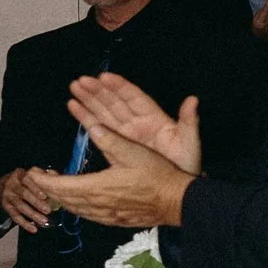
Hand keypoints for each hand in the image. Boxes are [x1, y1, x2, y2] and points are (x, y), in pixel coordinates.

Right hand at [0, 166, 59, 236]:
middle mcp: (11, 184)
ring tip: (44, 221)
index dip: (35, 188)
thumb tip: (55, 177)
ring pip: (20, 206)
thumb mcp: (30, 175)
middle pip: (23, 193)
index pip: (26, 179)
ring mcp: (7, 196)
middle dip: (36, 203)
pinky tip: (33, 229)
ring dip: (32, 214)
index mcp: (19, 175)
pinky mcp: (6, 207)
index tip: (44, 196)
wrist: (3, 186)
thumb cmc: (23, 181)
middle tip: (48, 210)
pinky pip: (15, 216)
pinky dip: (24, 223)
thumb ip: (41, 176)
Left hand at [35, 141, 191, 231]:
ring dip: (61, 198)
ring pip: (75, 209)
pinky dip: (75, 206)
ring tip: (54, 186)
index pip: (62, 187)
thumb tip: (92, 127)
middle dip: (48, 189)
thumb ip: (111, 140)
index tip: (31, 173)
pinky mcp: (115, 221)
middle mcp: (98, 205)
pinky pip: (87, 215)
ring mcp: (106, 216)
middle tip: (38, 178)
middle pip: (64, 200)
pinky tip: (76, 200)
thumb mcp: (134, 153)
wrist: (178, 202)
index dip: (44, 181)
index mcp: (98, 188)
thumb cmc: (157, 176)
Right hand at [68, 73, 199, 178]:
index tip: (104, 77)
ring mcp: (126, 134)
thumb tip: (193, 100)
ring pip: (104, 113)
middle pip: (115, 102)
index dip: (119, 87)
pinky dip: (87, 118)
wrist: (176, 190)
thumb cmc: (185, 165)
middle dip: (98, 91)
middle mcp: (137, 123)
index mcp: (154, 119)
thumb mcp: (189, 143)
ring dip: (89, 100)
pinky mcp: (116, 147)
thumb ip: (189, 122)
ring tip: (74, 88)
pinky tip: (75, 107)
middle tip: (81, 81)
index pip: (134, 98)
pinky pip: (99, 129)